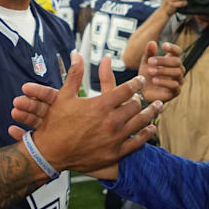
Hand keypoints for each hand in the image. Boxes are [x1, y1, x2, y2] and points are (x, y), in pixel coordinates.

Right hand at [6, 53, 160, 174]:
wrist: (50, 153)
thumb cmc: (55, 123)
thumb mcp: (63, 96)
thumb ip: (74, 75)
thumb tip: (77, 55)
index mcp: (101, 105)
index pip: (126, 90)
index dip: (136, 83)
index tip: (141, 80)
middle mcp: (111, 121)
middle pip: (135, 106)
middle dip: (141, 99)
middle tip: (146, 96)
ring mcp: (114, 138)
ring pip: (140, 123)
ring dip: (151, 113)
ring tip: (158, 106)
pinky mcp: (115, 153)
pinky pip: (137, 143)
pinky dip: (146, 134)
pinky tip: (151, 128)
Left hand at [137, 41, 184, 103]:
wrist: (143, 92)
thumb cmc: (146, 75)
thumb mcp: (146, 62)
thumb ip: (149, 53)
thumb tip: (152, 42)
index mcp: (172, 60)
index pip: (177, 51)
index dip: (172, 48)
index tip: (163, 45)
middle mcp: (178, 69)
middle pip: (177, 61)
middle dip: (163, 61)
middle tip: (150, 61)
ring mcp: (179, 80)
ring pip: (177, 72)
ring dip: (163, 71)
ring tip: (150, 71)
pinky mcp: (176, 91)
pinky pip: (175, 85)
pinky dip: (164, 82)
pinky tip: (154, 81)